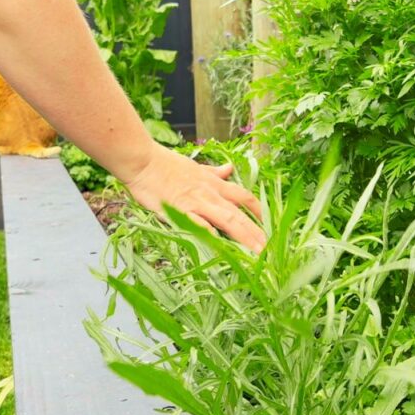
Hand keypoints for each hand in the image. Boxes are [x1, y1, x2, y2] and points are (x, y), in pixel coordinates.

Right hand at [124, 144, 265, 251]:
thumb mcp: (196, 167)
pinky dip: (210, 232)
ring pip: (227, 219)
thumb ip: (214, 172)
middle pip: (240, 214)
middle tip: (271, 249)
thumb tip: (230, 168)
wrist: (143, 161)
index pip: (244, 197)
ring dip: (244, 236)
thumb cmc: (166, 165)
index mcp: (215, 184)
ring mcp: (196, 202)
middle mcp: (210, 194)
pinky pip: (198, 222)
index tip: (271, 224)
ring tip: (256, 253)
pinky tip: (221, 245)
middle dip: (257, 232)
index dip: (260, 211)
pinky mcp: (179, 209)